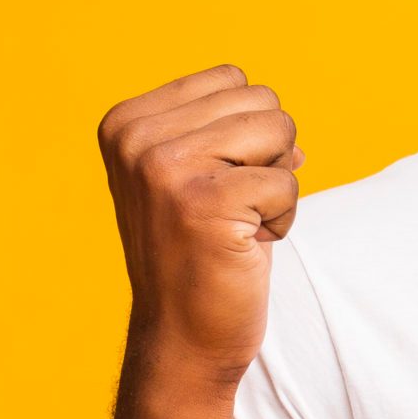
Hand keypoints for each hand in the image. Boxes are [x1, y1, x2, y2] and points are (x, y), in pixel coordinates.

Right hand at [97, 64, 302, 392]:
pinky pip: (286, 180)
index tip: (213, 184)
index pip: (233, 80)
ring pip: (280, 130)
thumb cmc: (202, 256)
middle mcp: (136, 138)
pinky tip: (243, 245)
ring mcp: (163, 167)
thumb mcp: (201, 180)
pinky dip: (283, 218)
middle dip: (267, 157)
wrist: (183, 338)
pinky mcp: (202, 201)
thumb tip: (291, 135)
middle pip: (262, 101)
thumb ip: (232, 137)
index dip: (247, 134)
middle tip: (229, 209)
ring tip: (236, 224)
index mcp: (127, 121)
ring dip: (277, 185)